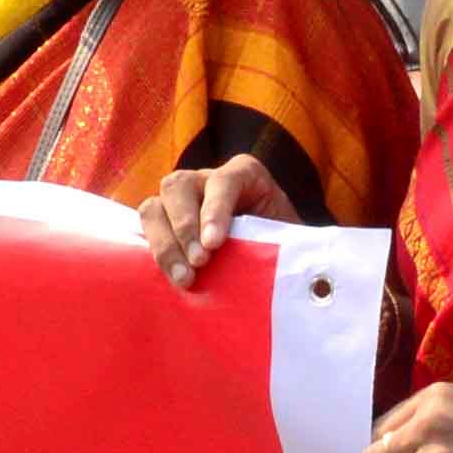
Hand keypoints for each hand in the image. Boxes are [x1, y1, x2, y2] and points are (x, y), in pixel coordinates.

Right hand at [143, 153, 292, 289]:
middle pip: (178, 186)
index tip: (213, 245)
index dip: (215, 210)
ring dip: (163, 242)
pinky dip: (150, 251)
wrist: (272, 260)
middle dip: (184, 226)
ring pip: (154, 205)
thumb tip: (307, 273)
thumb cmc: (284, 246)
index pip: (223, 182)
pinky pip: (145, 228)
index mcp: (243, 174)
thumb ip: (290, 243)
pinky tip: (160, 275)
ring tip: (182, 278)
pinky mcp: (164, 225)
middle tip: (199, 263)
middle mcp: (206, 180)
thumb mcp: (290, 238)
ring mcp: (180, 201)